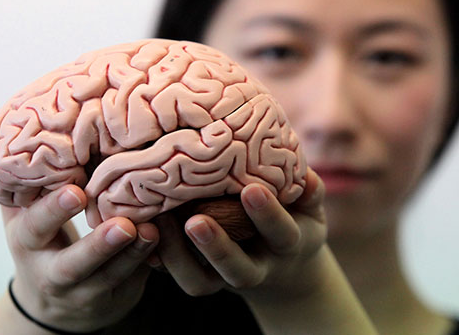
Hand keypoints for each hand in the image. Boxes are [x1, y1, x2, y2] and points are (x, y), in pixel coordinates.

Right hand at [0, 108, 159, 331]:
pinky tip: (166, 240)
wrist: (57, 303)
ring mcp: (85, 290)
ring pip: (108, 277)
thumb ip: (16, 164)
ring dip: (131, 255)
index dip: (53, 209)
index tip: (75, 190)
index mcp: (28, 239)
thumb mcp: (21, 208)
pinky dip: (149, 262)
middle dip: (96, 246)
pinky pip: (133, 282)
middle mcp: (53, 269)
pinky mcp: (113, 297)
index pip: (34, 225)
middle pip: (72, 263)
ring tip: (152, 232)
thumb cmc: (42, 240)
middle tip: (122, 225)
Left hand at [152, 167, 326, 300]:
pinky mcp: (205, 280)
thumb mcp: (311, 210)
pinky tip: (147, 231)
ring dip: (180, 257)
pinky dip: (163, 261)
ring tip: (161, 223)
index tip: (251, 190)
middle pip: (238, 269)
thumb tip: (306, 175)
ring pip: (203, 282)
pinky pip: (182, 279)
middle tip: (195, 221)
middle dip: (217, 247)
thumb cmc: (296, 222)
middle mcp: (259, 268)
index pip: (281, 233)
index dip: (267, 215)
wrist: (284, 268)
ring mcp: (228, 278)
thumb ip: (310, 192)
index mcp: (288, 245)